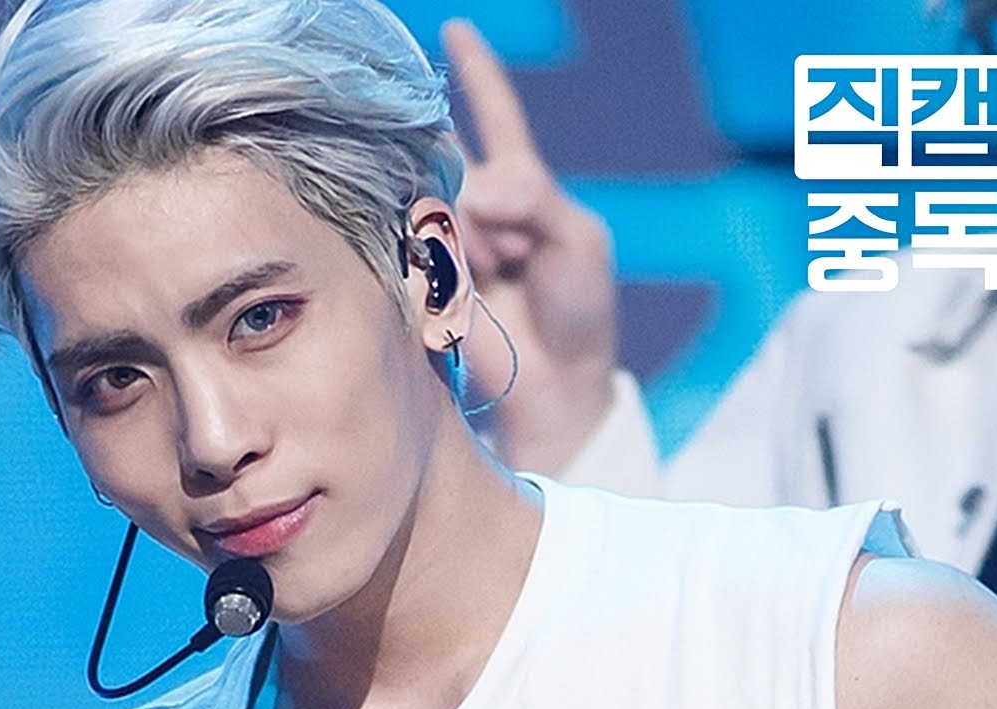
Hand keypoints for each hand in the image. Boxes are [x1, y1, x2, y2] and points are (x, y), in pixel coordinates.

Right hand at [442, 20, 616, 472]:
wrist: (556, 384)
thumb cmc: (579, 310)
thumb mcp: (579, 241)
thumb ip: (534, 198)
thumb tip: (480, 186)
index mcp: (522, 186)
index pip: (496, 117)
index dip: (478, 75)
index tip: (457, 30)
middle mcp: (476, 205)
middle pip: (454, 158)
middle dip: (479, 195)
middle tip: (511, 250)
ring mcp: (445, 239)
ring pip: (436, 201)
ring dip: (471, 238)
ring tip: (498, 276)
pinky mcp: (420, 276)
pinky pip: (418, 244)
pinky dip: (444, 259)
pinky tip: (468, 284)